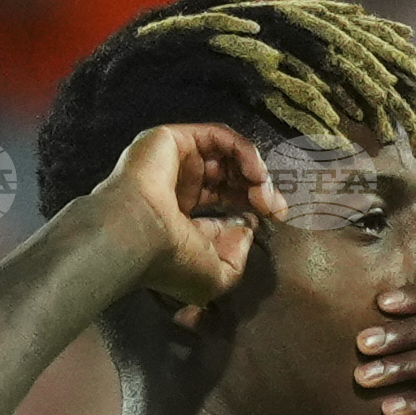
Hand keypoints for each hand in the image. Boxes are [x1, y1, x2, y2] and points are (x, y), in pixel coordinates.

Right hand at [89, 124, 287, 319]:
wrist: (139, 236)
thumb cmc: (171, 261)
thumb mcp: (216, 277)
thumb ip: (237, 258)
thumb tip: (246, 228)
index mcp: (180, 218)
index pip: (224, 204)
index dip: (252, 207)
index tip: (276, 218)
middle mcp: (177, 187)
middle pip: (229, 176)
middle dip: (259, 189)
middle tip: (276, 206)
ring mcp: (173, 161)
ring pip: (226, 154)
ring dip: (254, 171)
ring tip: (265, 191)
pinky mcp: (171, 139)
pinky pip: (219, 137)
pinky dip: (244, 152)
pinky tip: (256, 174)